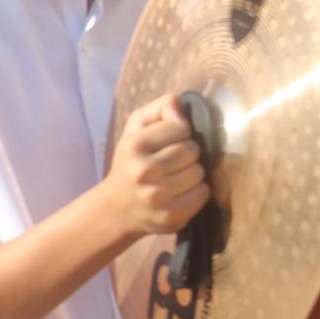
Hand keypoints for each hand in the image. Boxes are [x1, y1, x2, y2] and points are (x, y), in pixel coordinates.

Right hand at [100, 94, 209, 245]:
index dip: (179, 133)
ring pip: (200, 173)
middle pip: (193, 151)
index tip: (169, 142)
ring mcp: (158, 196)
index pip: (181, 128)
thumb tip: (180, 102)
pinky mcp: (172, 216)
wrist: (116, 209)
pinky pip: (203, 194)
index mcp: (134, 145)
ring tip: (176, 178)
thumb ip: (157, 110)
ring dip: (193, 173)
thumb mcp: (134, 131)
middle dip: (188, 154)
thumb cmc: (130, 163)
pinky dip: (197, 192)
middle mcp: (145, 171)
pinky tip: (181, 193)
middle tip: (173, 162)